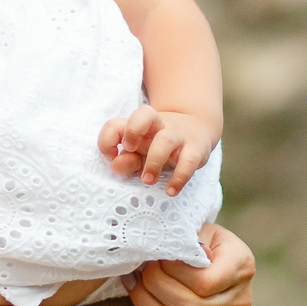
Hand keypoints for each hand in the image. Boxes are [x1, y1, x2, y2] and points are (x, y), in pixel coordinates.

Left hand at [98, 105, 217, 194]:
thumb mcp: (142, 151)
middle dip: (133, 130)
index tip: (111, 156)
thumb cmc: (161, 145)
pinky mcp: (196, 149)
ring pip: (166, 139)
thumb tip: (116, 166)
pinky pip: (189, 161)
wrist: (198, 129)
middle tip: (129, 150)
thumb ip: (127, 160)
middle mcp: (158, 125)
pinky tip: (170, 191)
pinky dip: (179, 178)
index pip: (116, 124)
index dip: (108, 140)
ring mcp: (178, 135)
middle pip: (145, 114)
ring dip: (154, 161)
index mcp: (139, 125)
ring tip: (148, 180)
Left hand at [127, 222, 253, 305]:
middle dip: (153, 289)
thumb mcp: (197, 228)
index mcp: (242, 267)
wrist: (209, 253)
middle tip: (137, 271)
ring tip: (132, 285)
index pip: (203, 284)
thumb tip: (169, 258)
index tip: (155, 257)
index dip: (172, 273)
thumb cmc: (199, 238)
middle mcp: (239, 300)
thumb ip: (185, 240)